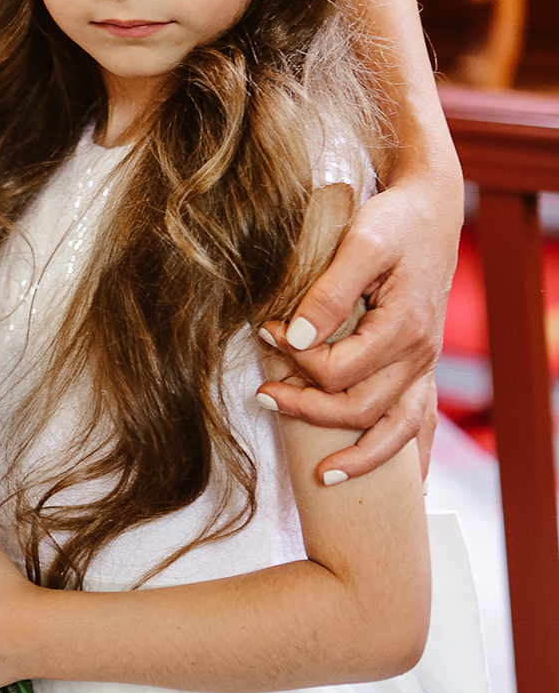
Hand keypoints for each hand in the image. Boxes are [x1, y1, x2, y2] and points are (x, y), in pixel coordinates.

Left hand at [257, 172, 459, 481]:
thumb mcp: (361, 242)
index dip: (296, 362)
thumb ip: (329, 292)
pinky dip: (405, 456)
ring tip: (322, 477)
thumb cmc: (394, 221)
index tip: (265, 332)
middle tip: (262, 395)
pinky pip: (419, 424)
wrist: (430, 210)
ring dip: (359, 457)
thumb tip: (294, 338)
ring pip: (395, 430)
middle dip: (308, 410)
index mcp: (404, 327)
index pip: (340, 370)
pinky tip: (396, 482)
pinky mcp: (421, 366)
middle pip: (361, 409)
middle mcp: (420, 355)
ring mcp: (424, 365)